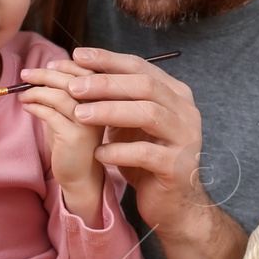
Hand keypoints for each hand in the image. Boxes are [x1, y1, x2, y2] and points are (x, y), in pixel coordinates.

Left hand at [18, 59, 105, 218]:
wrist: (80, 176)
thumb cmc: (72, 144)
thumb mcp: (69, 114)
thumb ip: (61, 95)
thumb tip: (39, 75)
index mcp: (105, 99)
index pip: (86, 72)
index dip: (65, 65)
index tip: (46, 65)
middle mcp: (102, 108)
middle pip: (73, 80)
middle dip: (46, 74)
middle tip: (26, 74)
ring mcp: (89, 122)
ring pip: (61, 95)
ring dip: (37, 90)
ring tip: (22, 93)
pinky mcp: (75, 136)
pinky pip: (51, 113)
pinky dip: (36, 106)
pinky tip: (27, 106)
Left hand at [45, 46, 206, 237]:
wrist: (174, 203)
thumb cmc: (147, 159)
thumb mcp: (132, 124)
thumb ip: (117, 100)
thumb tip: (77, 73)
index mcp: (176, 95)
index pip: (142, 67)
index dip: (109, 59)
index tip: (77, 56)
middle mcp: (186, 111)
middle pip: (146, 86)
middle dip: (106, 83)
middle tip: (73, 86)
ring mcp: (185, 138)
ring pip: (148, 113)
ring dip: (111, 111)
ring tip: (80, 115)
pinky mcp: (177, 166)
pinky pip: (146, 153)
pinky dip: (119, 151)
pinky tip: (98, 153)